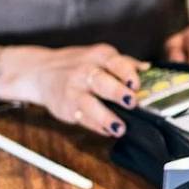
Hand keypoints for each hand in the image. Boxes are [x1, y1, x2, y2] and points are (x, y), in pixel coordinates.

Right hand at [0, 43, 145, 136]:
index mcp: (99, 57)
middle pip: (101, 81)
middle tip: (131, 102)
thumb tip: (148, 68)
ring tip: (120, 127)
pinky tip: (108, 131)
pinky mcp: (66, 107)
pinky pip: (82, 118)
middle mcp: (85, 71)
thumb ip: (125, 64)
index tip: (136, 83)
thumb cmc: (79, 65)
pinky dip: (95, 126)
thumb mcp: (101, 57)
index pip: (115, 62)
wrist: (41, 71)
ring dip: (105, 116)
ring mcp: (73, 90)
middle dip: (117, 92)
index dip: (126, 72)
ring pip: (89, 104)